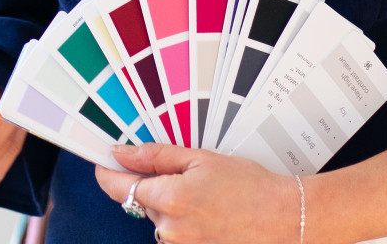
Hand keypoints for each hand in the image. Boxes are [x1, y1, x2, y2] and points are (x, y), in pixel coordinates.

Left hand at [96, 142, 300, 243]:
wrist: (283, 220)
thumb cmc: (250, 187)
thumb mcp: (201, 159)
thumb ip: (157, 156)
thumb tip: (123, 153)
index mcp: (170, 199)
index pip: (120, 187)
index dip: (107, 173)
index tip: (103, 162)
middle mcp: (169, 229)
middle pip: (144, 200)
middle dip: (156, 184)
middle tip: (188, 173)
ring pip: (160, 217)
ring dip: (172, 203)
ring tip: (207, 194)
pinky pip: (175, 233)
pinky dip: (184, 220)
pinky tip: (209, 212)